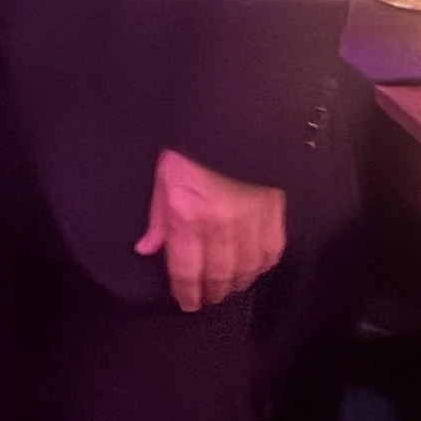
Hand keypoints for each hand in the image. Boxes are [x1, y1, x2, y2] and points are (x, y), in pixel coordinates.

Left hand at [135, 149, 285, 313]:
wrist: (232, 118)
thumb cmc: (191, 147)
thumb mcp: (163, 176)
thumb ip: (157, 217)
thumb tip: (147, 248)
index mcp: (187, 214)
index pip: (185, 269)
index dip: (185, 292)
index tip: (186, 303)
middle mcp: (219, 223)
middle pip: (217, 275)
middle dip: (211, 293)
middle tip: (207, 301)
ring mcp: (250, 219)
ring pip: (246, 268)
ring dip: (236, 284)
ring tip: (228, 289)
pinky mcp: (273, 210)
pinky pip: (271, 250)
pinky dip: (262, 265)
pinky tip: (254, 269)